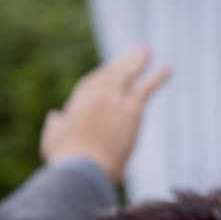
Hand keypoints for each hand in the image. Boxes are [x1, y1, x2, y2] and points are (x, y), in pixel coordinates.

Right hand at [40, 47, 169, 182]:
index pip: (93, 83)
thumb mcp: (53, 143)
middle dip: (124, 62)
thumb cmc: (67, 163)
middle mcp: (95, 96)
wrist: (82, 169)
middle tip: (136, 52)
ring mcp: (113, 100)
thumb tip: (54, 117)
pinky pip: (147, 87)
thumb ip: (54, 128)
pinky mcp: (131, 109)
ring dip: (138, 61)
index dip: (105, 75)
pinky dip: (158, 76)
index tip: (113, 68)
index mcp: (77, 103)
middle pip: (112, 73)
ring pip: (128, 74)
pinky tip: (167, 67)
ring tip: (147, 50)